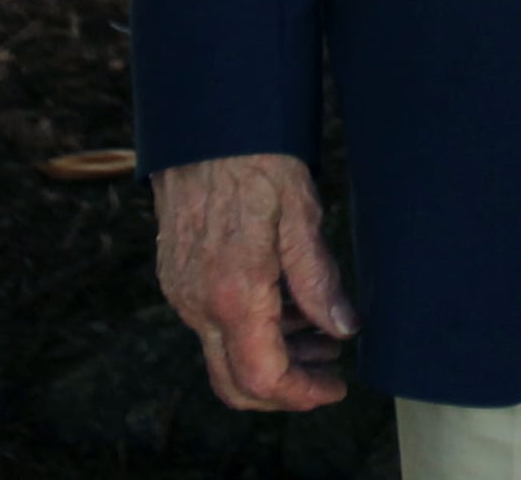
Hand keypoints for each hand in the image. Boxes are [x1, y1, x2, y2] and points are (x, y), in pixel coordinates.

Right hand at [156, 153, 353, 411]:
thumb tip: (342, 330)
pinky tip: (288, 304)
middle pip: (235, 385)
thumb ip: (318, 280)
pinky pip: (213, 326)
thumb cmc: (254, 161)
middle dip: (286, 390)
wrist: (203, 125)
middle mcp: (198, 304)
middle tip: (330, 371)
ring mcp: (183, 293)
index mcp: (234, 294)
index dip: (303, 395)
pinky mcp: (177, 279)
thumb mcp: (301, 214)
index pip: (264, 378)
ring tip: (321, 332)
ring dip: (273, 358)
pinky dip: (252, 330)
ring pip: (224, 356)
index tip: (337, 386)